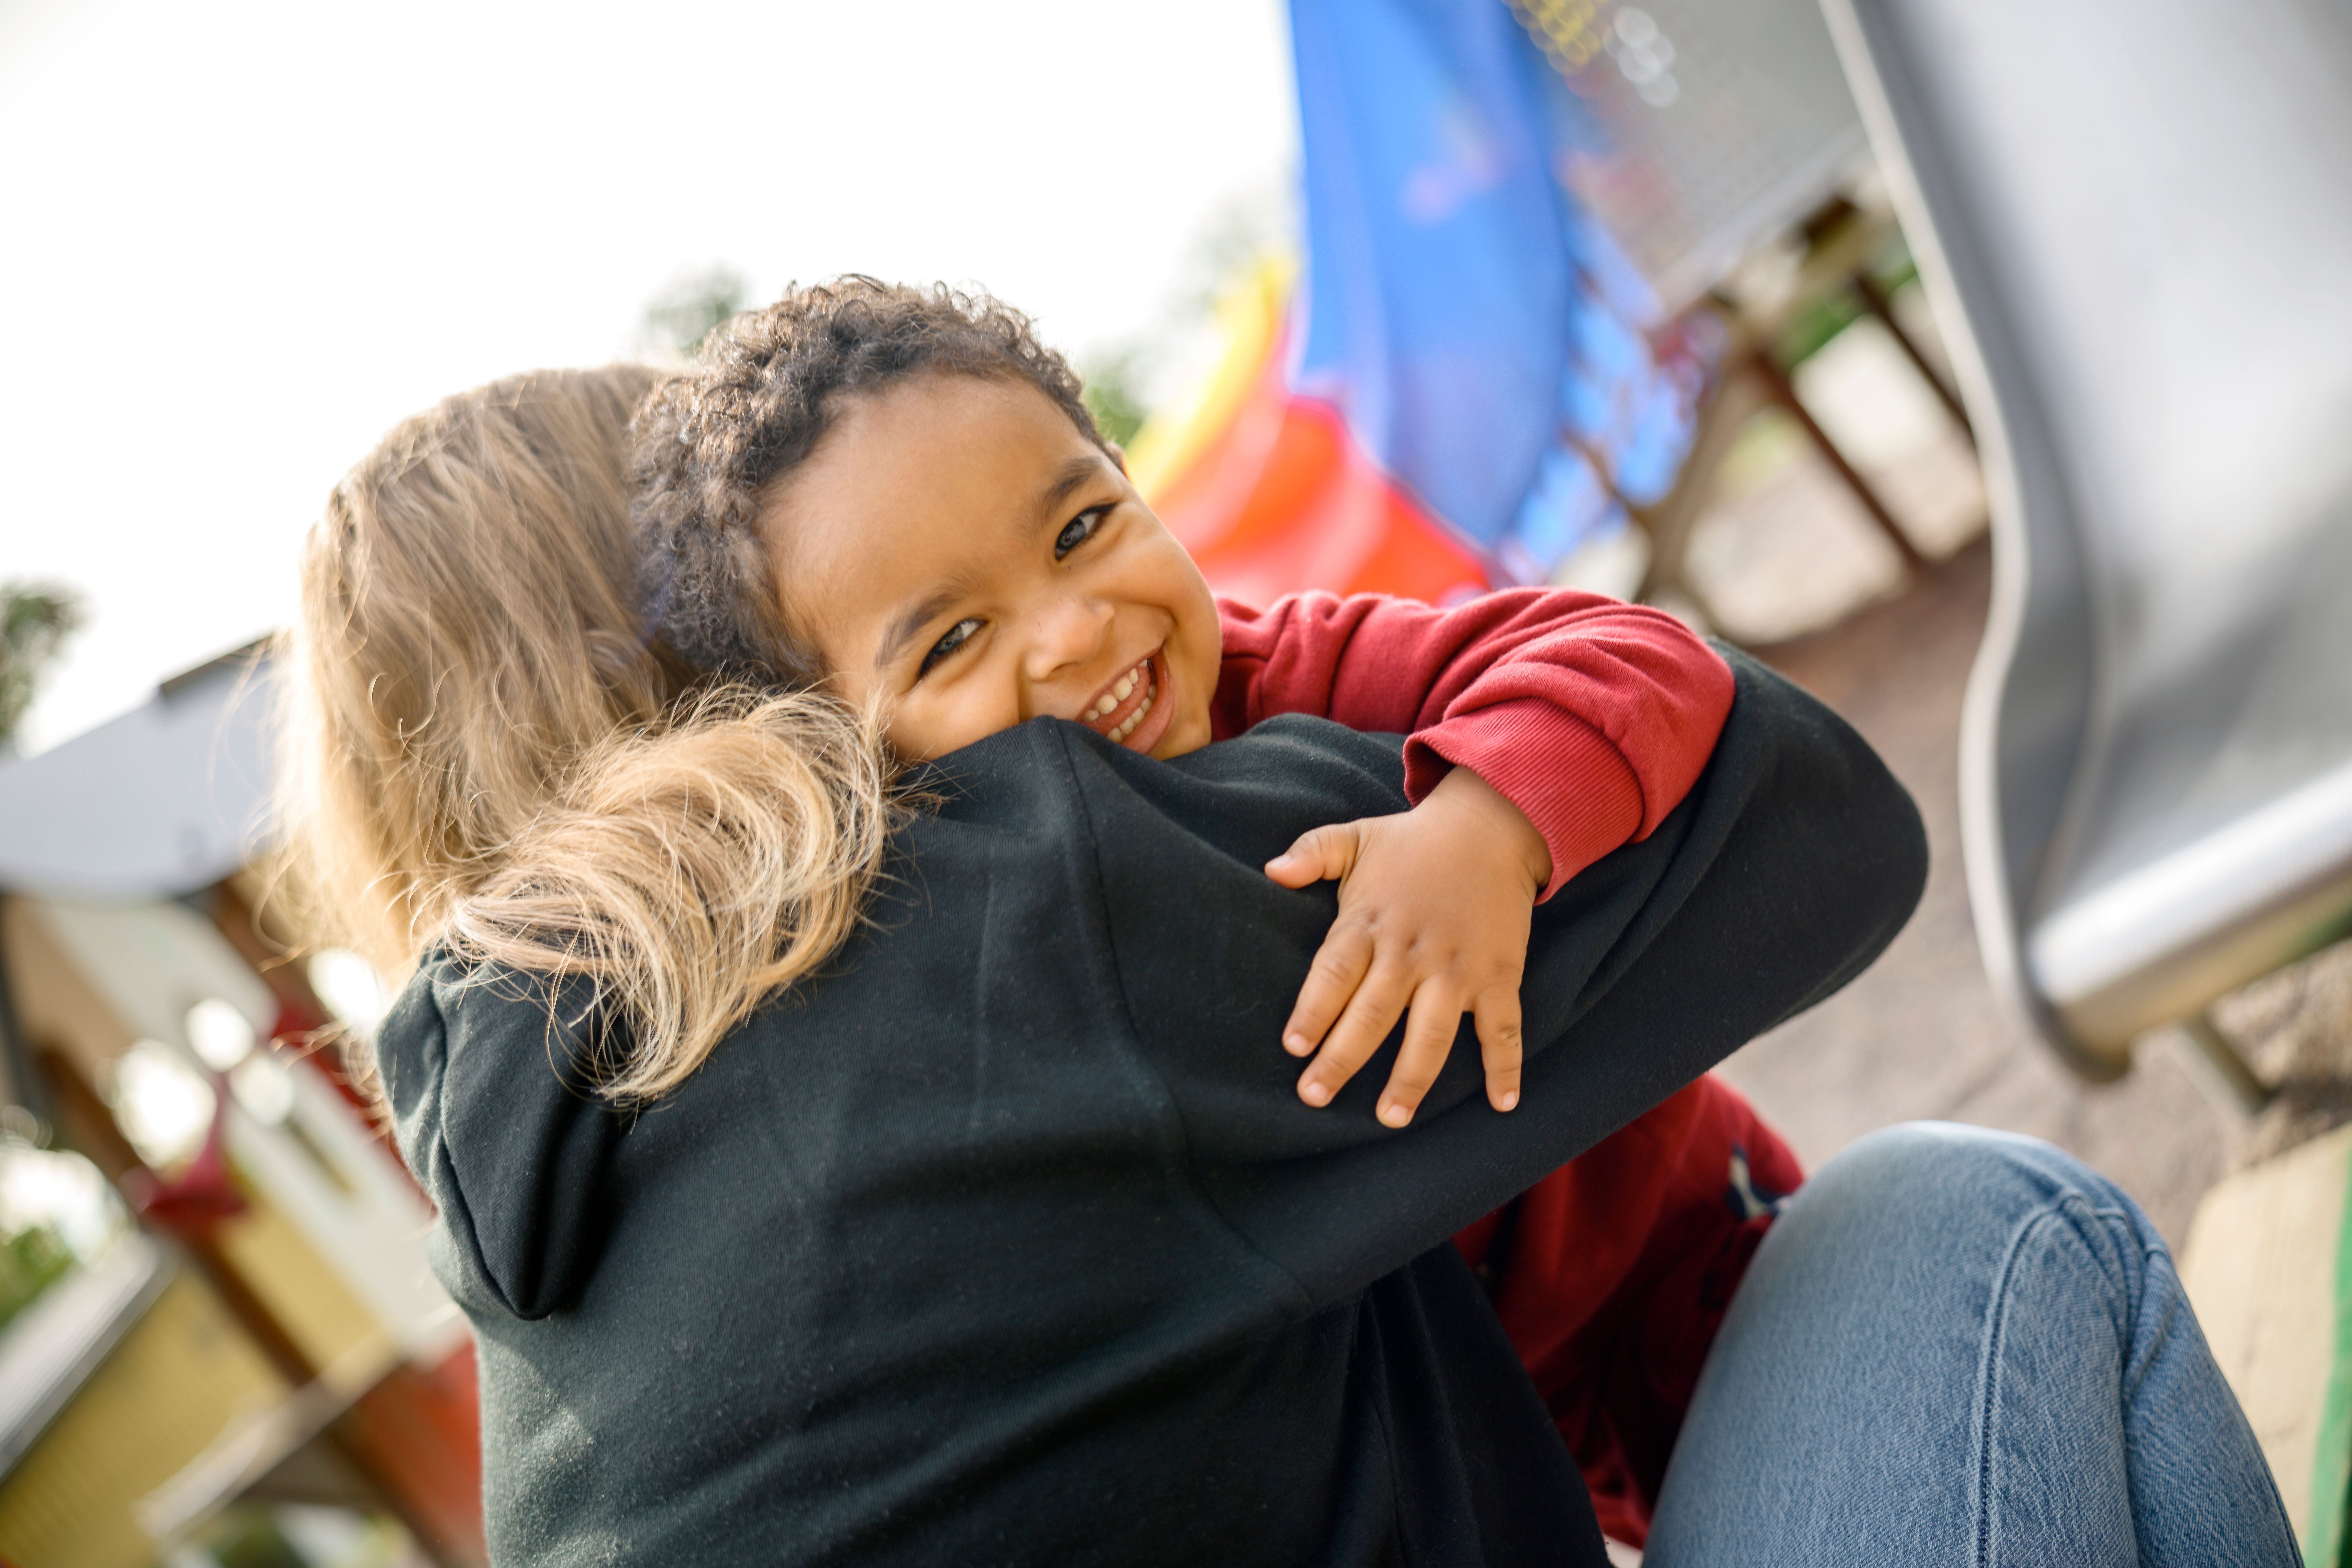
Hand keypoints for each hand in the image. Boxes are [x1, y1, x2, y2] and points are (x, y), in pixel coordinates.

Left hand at [1264, 766, 1551, 1125]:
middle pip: (1372, 1014)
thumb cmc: (1412, 841)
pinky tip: (1501, 1104)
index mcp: (1371, 922)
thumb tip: (1270, 869)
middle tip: (1315, 1097)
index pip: (1333, 973)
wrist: (1492, 826)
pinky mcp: (1498, 975)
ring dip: (1411, 1078)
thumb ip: (1311, 852)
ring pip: (1431, 1033)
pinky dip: (1504, 1067)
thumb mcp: (1356, 837)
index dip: (1313, 1011)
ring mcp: (1457, 967)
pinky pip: (1503, 1028)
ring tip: (1389, 1117)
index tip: (1293, 1047)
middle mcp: (1411, 951)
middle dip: (1342, 1058)